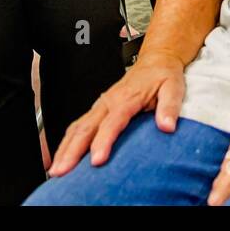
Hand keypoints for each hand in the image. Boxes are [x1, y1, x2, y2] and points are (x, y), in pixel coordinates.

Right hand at [48, 53, 185, 176]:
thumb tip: (167, 125)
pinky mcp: (98, 109)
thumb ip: (170, 106)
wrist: (157, 60)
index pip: (112, 122)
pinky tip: (61, 156)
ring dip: (64, 148)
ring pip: (77, 127)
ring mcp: (101, 105)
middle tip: (62, 170)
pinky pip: (78, 126)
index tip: (96, 160)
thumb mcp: (173, 87)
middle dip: (71, 150)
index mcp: (127, 97)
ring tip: (55, 169)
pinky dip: (66, 142)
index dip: (103, 142)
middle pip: (85, 127)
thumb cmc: (164, 75)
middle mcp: (109, 101)